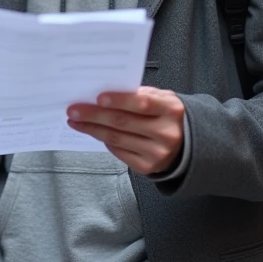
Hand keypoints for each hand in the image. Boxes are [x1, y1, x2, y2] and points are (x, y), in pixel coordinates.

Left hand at [67, 86, 185, 174]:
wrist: (188, 144)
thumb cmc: (168, 115)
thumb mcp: (162, 99)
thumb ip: (139, 94)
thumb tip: (105, 94)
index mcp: (171, 110)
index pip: (142, 104)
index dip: (119, 100)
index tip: (97, 97)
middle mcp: (166, 133)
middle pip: (123, 122)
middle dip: (94, 115)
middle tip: (74, 110)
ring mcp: (157, 153)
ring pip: (116, 138)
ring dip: (92, 129)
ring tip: (76, 121)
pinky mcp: (148, 167)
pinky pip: (119, 151)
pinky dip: (104, 140)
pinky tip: (93, 132)